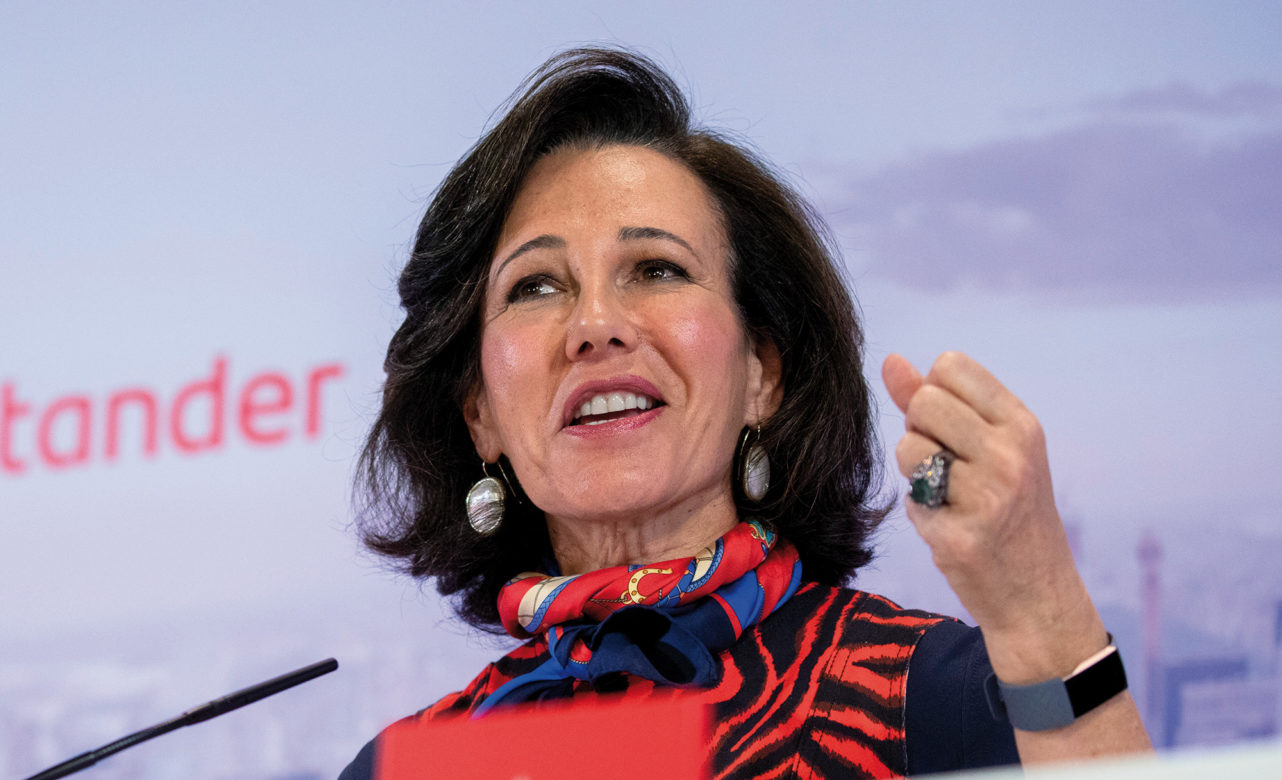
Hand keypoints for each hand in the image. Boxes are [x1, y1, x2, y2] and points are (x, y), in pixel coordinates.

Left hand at [882, 352, 1104, 679]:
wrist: (1038, 597)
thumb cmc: (1011, 513)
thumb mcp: (992, 448)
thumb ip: (936, 402)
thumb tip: (890, 360)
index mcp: (1021, 424)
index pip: (950, 366)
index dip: (935, 394)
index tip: (955, 428)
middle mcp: (1010, 455)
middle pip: (923, 403)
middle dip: (922, 431)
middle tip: (949, 466)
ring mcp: (987, 497)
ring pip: (908, 449)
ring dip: (917, 474)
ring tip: (952, 497)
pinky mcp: (960, 537)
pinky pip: (911, 500)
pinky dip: (923, 513)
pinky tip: (953, 529)